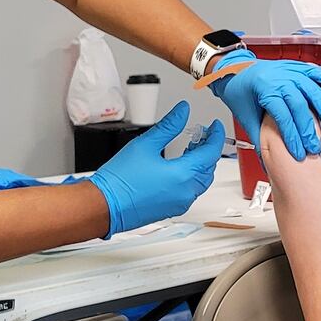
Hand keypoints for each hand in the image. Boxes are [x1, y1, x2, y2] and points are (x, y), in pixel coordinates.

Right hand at [87, 101, 224, 235]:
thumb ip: (169, 126)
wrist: (104, 206)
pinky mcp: (173, 209)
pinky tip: (180, 167)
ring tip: (190, 148)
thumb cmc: (120, 180)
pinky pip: (191, 191)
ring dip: (201, 164)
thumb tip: (183, 111)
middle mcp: (186, 192)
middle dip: (208, 149)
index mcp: (183, 175)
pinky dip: (192, 176)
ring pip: (202, 180)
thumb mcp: (145, 144)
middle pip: (209, 167)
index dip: (216, 136)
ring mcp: (181, 202)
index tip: (215, 126)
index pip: (211, 152)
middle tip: (201, 134)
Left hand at [212, 52, 320, 160]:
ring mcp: (289, 70)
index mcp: (264, 88)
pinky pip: (316, 72)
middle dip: (308, 129)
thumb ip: (259, 137)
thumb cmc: (240, 92)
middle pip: (299, 105)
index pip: (282, 115)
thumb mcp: (245, 116)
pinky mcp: (296, 67)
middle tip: (315, 148)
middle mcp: (279, 77)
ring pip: (312, 90)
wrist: (234, 70)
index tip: (298, 152)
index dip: (291, 136)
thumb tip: (267, 161)